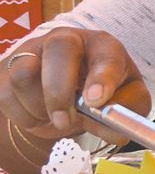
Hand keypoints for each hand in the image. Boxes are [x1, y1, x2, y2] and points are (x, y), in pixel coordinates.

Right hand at [0, 28, 150, 170]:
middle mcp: (67, 40)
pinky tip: (41, 115)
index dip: (102, 77)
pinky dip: (24, 116)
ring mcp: (33, 52)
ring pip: (25, 75)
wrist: (68, 92)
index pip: (106, 52)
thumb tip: (117, 133)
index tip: (96, 101)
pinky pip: (7, 96)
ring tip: (58, 118)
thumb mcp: (124, 100)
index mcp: (102, 45)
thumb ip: (125, 114)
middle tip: (66, 121)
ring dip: (40, 108)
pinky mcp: (8, 71)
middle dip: (60, 91)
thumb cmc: (101, 91)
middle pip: (58, 49)